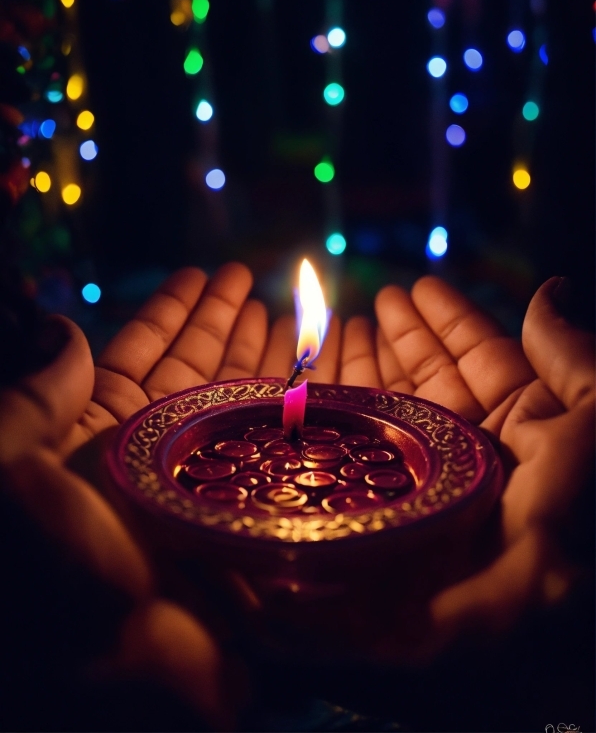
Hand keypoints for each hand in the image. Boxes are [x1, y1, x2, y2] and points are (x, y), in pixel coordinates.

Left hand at [0, 262, 265, 726]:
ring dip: (266, 361)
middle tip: (261, 283)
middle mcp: (152, 463)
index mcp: (94, 442)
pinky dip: (295, 417)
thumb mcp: (12, 468)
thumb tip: (62, 329)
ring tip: (293, 315)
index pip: (137, 358)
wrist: (101, 689)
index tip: (205, 273)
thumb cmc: (46, 575)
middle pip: (197, 376)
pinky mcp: (249, 525)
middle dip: (226, 326)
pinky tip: (314, 382)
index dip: (172, 313)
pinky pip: (279, 459)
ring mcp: (206, 495)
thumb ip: (36, 399)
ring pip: (242, 411)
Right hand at [342, 276, 593, 659]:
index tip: (418, 286)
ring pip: (398, 410)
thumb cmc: (580, 518)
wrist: (550, 634)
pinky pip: (364, 451)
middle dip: (406, 338)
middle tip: (376, 299)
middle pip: (434, 379)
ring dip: (373, 367)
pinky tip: (322, 386)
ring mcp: (434, 480)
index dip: (450, 320)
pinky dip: (344, 415)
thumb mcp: (594, 423)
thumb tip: (550, 288)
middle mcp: (479, 450)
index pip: (484, 357)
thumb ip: (570, 357)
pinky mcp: (391, 509)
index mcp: (532, 424)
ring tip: (345, 326)